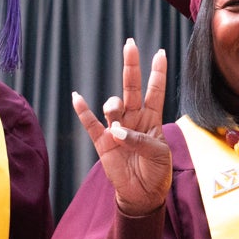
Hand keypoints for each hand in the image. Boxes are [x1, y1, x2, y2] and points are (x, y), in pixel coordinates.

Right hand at [73, 39, 171, 216]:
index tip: (161, 53)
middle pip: (131, 87)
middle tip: (130, 44)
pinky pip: (90, 123)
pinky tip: (77, 98)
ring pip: (113, 105)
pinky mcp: (102, 142)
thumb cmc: (156, 172)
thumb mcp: (158, 155)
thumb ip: (141, 141)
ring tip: (116, 120)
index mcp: (152, 119)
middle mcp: (134, 118)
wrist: (142, 194)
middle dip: (131, 66)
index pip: (155, 91)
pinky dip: (83, 111)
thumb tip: (116, 130)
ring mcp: (117, 128)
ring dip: (114, 106)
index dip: (158, 72)